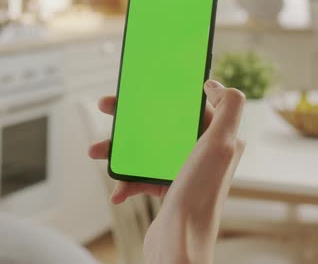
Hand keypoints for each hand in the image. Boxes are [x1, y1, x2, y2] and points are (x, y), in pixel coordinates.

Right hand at [89, 80, 245, 263]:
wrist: (180, 239)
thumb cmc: (201, 193)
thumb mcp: (222, 144)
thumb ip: (228, 107)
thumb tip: (214, 84)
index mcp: (216, 138)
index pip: (188, 106)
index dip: (164, 93)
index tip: (138, 88)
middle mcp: (200, 153)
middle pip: (160, 124)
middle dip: (129, 119)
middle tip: (106, 106)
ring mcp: (181, 171)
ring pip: (144, 149)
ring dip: (118, 150)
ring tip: (95, 151)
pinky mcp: (165, 189)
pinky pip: (140, 177)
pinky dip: (125, 182)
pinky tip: (117, 191)